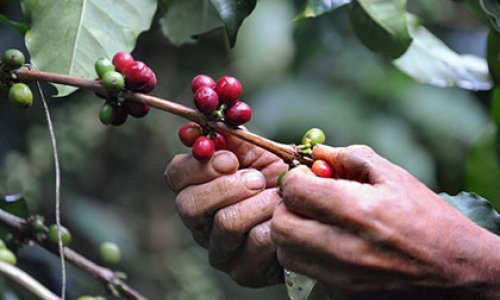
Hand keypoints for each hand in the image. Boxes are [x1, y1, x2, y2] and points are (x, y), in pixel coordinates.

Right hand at [165, 134, 286, 286]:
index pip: (175, 176)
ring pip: (225, 223)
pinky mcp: (243, 271)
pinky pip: (255, 243)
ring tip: (278, 196)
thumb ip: (232, 136)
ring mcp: (219, 250)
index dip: (201, 165)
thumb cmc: (276, 177)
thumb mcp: (255, 151)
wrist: (306, 211)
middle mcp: (199, 223)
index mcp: (196, 189)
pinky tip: (284, 217)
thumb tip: (211, 119)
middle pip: (189, 205)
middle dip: (229, 186)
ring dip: (259, 203)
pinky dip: (276, 223)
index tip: (231, 159)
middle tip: (258, 179)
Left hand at [272, 145, 499, 298]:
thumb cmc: (427, 217)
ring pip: (284, 248)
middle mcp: (345, 245)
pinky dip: (300, 249)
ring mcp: (342, 271)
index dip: (295, 177)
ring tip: (311, 217)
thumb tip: (318, 151)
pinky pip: (300, 267)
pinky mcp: (342, 287)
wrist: (455, 268)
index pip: (296, 191)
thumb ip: (351, 157)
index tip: (308, 175)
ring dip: (289, 228)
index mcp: (359, 210)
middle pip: (281, 223)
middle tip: (304, 197)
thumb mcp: (394, 175)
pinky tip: (320, 237)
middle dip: (285, 204)